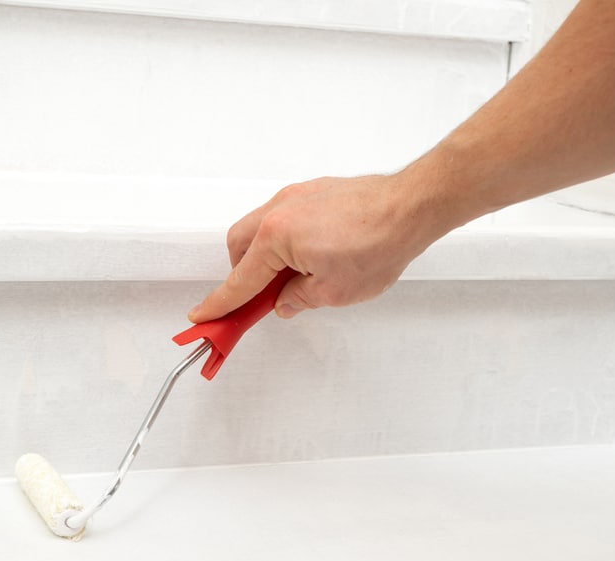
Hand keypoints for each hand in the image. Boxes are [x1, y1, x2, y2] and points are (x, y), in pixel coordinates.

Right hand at [187, 171, 452, 321]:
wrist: (411, 206)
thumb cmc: (378, 243)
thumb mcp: (334, 291)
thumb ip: (298, 299)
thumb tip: (283, 302)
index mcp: (275, 237)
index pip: (240, 280)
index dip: (221, 304)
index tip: (203, 316)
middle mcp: (278, 211)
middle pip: (240, 247)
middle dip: (243, 275)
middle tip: (260, 300)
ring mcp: (296, 197)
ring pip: (260, 229)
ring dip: (265, 256)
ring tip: (292, 279)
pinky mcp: (313, 191)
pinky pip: (283, 217)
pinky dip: (284, 239)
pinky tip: (309, 256)